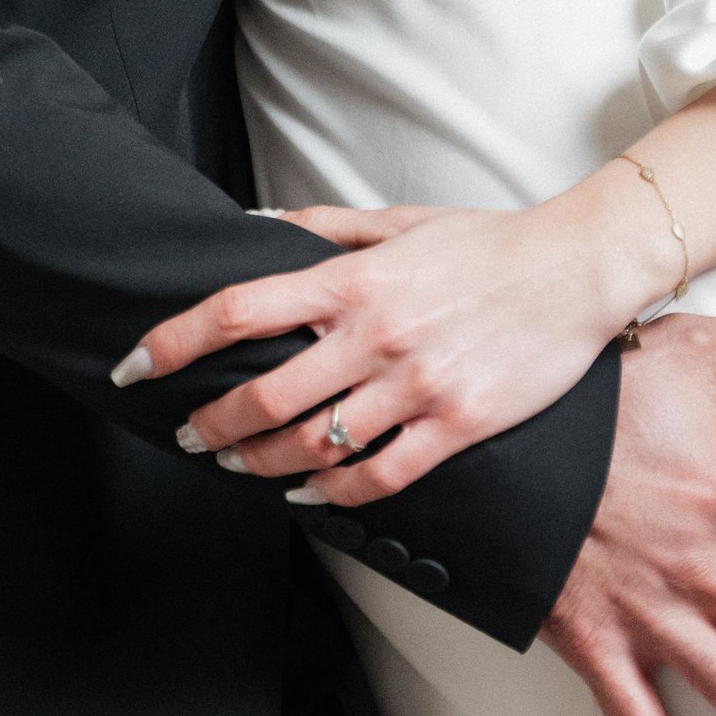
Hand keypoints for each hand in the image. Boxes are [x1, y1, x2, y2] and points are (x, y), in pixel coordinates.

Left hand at [124, 189, 685, 501]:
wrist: (578, 268)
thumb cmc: (488, 243)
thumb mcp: (398, 220)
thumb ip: (321, 229)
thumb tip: (254, 227)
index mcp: (354, 281)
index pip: (239, 310)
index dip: (175, 342)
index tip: (138, 365)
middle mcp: (376, 335)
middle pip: (265, 396)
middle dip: (212, 425)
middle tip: (189, 435)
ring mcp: (416, 385)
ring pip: (313, 445)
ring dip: (260, 464)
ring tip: (237, 465)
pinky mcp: (456, 424)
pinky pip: (378, 476)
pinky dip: (331, 495)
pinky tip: (306, 494)